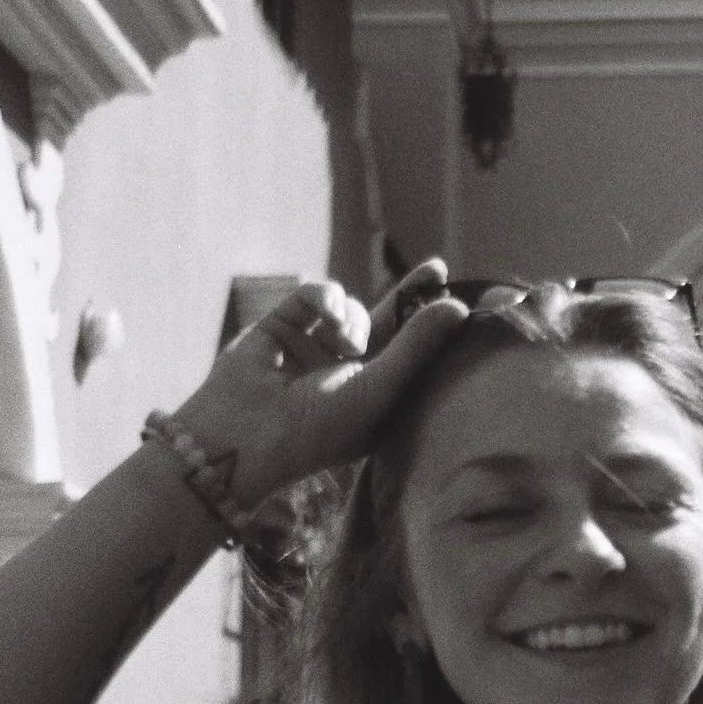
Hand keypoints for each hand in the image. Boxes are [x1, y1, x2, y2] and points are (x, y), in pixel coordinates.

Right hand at [172, 261, 467, 509]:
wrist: (244, 433)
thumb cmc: (319, 427)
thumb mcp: (378, 387)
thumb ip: (417, 345)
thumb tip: (458, 308)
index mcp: (370, 395)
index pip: (407, 352)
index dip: (428, 323)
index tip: (455, 295)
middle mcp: (342, 372)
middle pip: (385, 322)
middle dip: (408, 295)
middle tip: (435, 269)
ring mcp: (311, 348)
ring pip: (351, 307)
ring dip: (354, 315)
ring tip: (344, 342)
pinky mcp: (282, 325)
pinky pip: (317, 295)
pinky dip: (326, 299)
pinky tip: (326, 320)